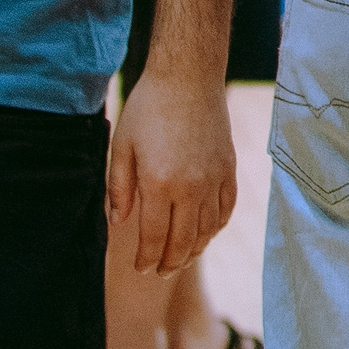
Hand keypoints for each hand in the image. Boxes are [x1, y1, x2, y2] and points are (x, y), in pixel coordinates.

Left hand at [108, 72, 237, 276]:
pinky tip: (205, 233)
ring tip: (181, 258)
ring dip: (194, 250)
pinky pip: (226, 209)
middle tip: (158, 272)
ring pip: (208, 230)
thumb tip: (119, 222)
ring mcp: (214, 178)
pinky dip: (216, 227)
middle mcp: (191, 186)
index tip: (139, 268)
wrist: (189, 75)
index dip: (146, 258)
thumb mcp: (122, 146)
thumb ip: (119, 188)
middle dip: (169, 263)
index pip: (154, 237)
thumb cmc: (149, 107)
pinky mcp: (229, 167)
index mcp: (159, 183)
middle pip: (183, 242)